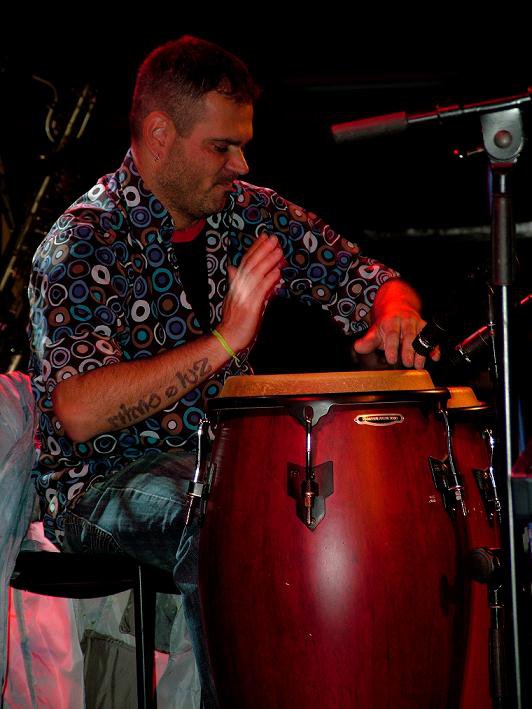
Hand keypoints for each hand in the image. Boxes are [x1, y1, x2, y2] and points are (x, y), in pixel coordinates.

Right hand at [218, 232, 283, 351]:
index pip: (246, 262)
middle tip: (273, 239)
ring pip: (256, 275)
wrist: (227, 337)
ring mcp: (244, 296)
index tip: (264, 237)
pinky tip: (277, 273)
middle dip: (263, 250)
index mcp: (236, 284)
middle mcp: (239, 287)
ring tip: (279, 252)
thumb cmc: (234, 320)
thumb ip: (237, 282)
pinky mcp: (250, 307)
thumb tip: (233, 268)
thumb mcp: (235, 297)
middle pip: (251, 264)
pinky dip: (268, 281)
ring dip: (268, 261)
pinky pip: (260, 291)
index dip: (255, 248)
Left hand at [354, 307, 439, 368]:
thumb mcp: (376, 330)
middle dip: (408, 351)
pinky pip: (431, 338)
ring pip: (420, 337)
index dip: (392, 347)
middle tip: (407, 363)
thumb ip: (368, 341)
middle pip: (408, 336)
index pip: (391, 334)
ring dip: (421, 352)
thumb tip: (358, 347)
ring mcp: (416, 324)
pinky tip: (435, 356)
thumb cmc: (387, 323)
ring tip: (419, 364)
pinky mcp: (425, 327)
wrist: (398, 306)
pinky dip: (434, 347)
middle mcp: (405, 321)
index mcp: (391, 321)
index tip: (392, 359)